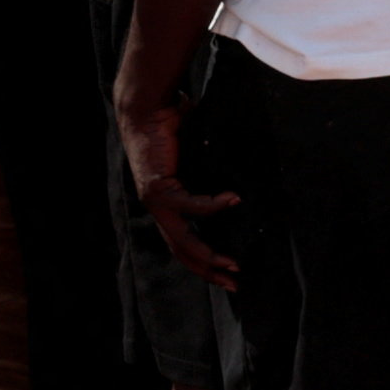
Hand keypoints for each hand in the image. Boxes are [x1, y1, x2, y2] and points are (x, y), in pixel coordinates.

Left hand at [117, 89, 240, 287]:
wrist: (147, 107)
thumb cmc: (172, 127)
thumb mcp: (196, 158)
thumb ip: (211, 175)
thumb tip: (242, 182)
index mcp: (167, 205)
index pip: (184, 245)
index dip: (206, 262)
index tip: (230, 274)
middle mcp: (158, 209)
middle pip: (183, 252)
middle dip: (209, 271)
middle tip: (235, 282)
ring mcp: (155, 202)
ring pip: (184, 240)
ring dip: (209, 254)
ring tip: (233, 261)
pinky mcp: (157, 189)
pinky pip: (190, 206)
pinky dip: (213, 206)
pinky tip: (234, 201)